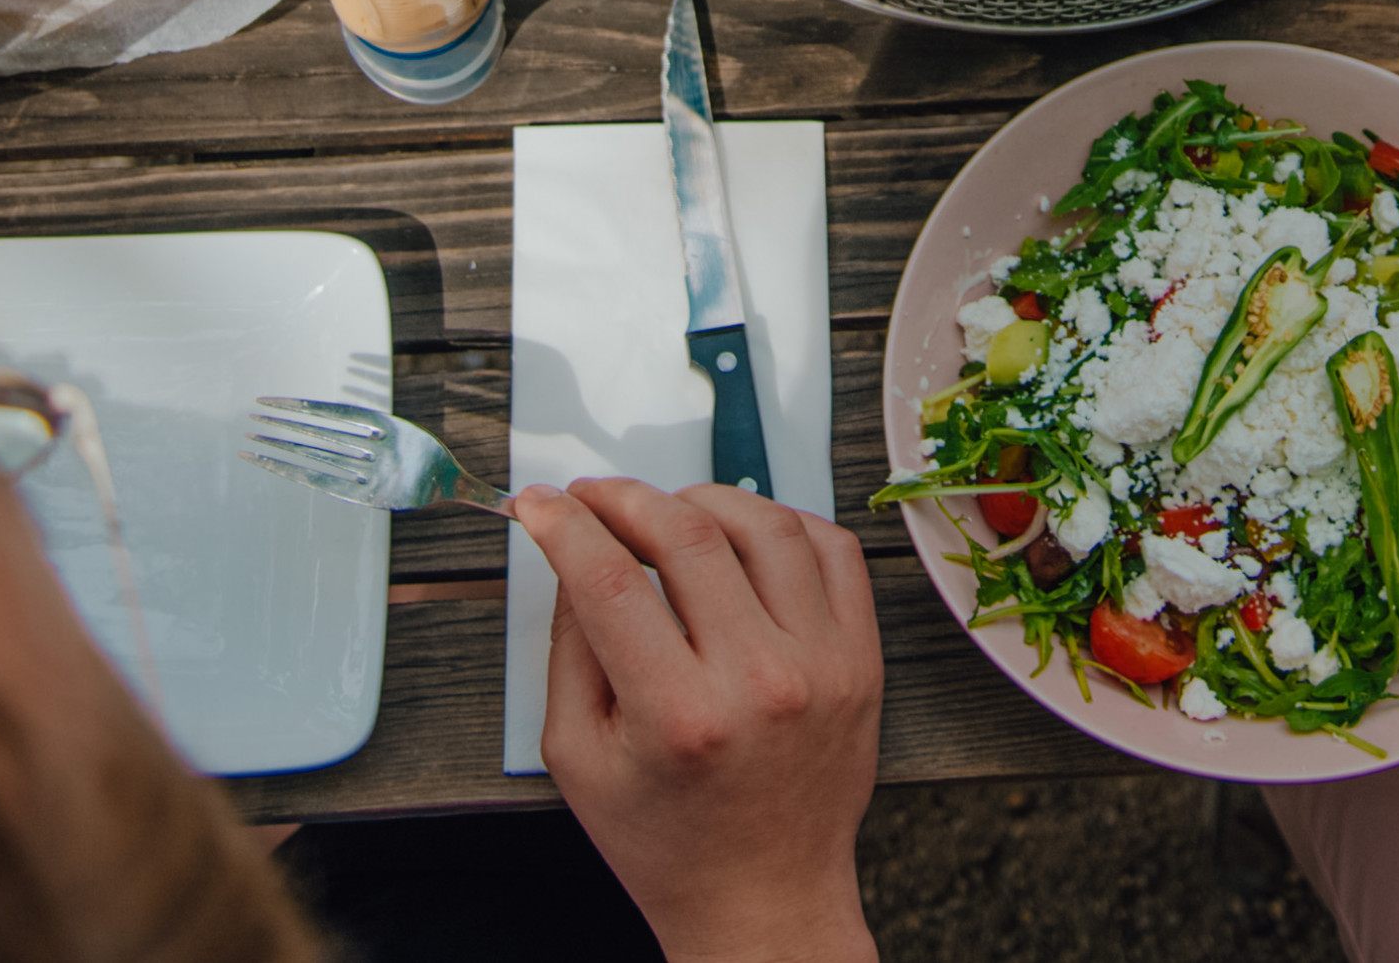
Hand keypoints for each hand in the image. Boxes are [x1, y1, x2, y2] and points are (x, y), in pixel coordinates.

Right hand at [511, 477, 880, 962]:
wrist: (764, 901)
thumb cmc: (668, 841)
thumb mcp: (578, 757)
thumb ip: (568, 648)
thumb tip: (571, 554)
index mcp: (679, 716)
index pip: (607, 579)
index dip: (562, 525)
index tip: (538, 505)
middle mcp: (759, 683)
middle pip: (685, 534)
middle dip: (623, 498)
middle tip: (594, 499)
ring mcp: (822, 666)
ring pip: (765, 524)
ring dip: (702, 499)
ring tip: (667, 512)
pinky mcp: (861, 661)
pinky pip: (835, 550)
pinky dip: (784, 521)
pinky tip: (743, 533)